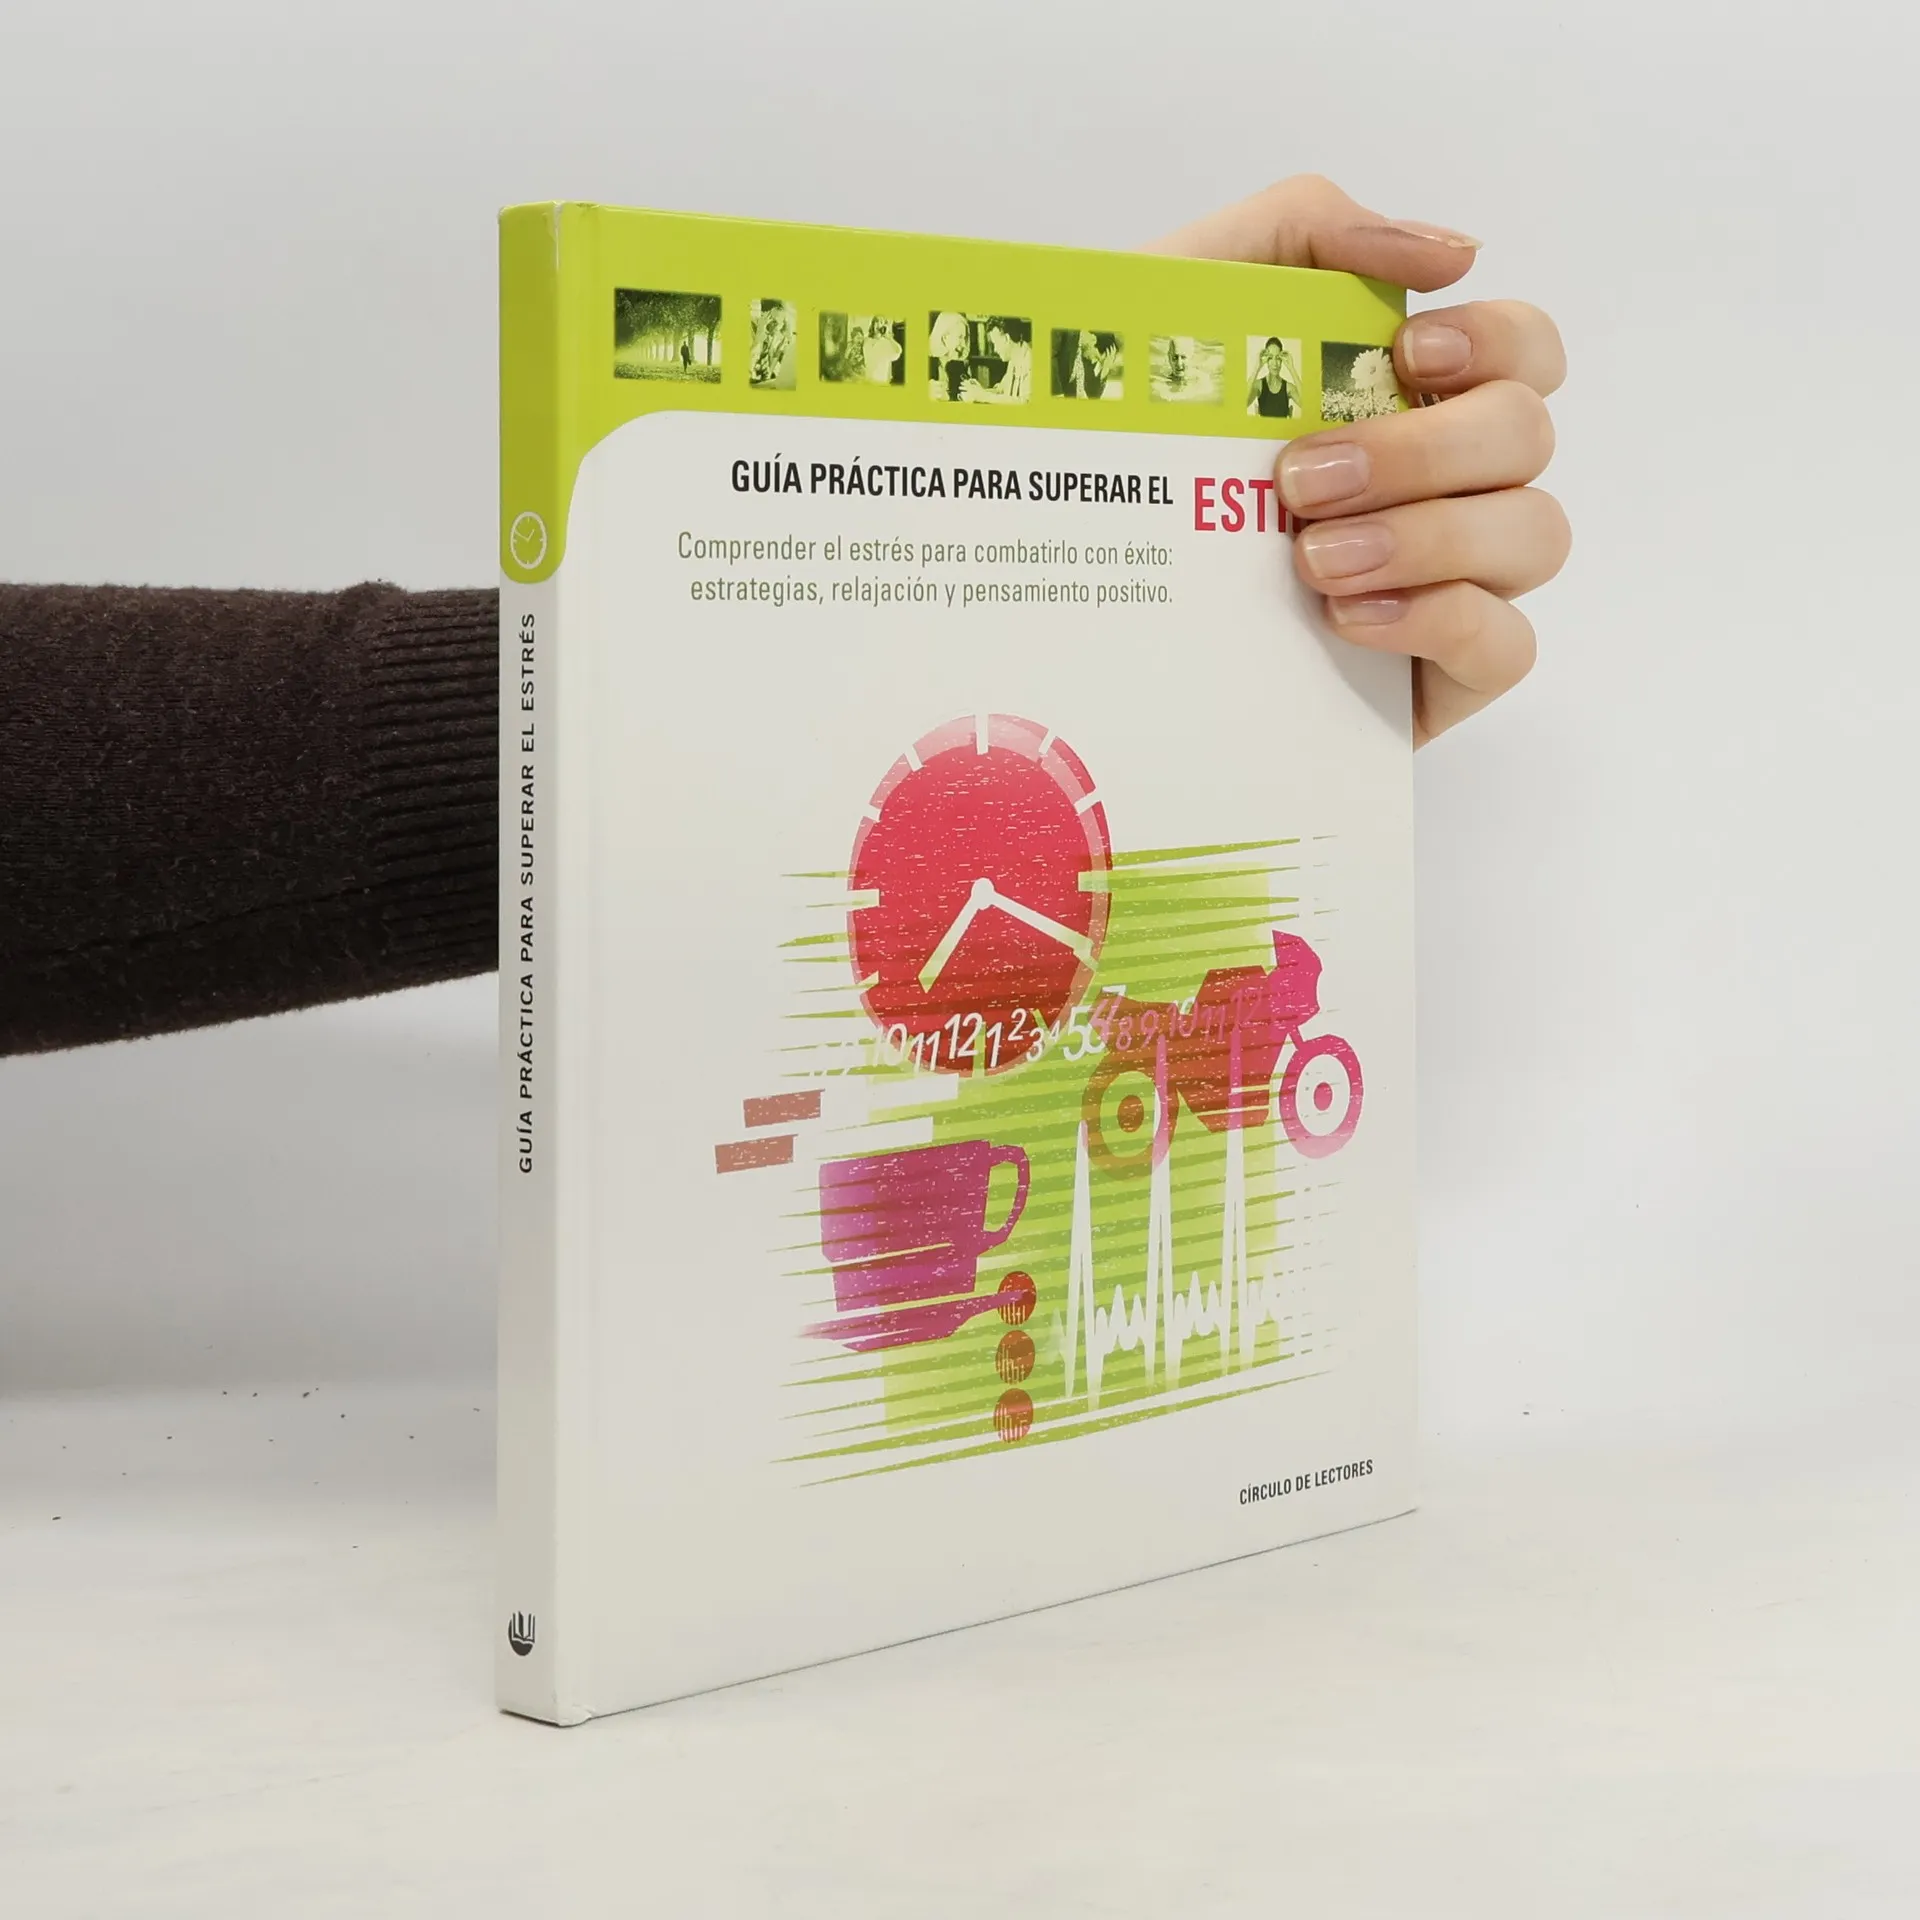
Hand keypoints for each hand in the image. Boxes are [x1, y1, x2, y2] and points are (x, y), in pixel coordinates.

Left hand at [1148, 176, 1568, 743]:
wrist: (1056, 574)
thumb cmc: (1128, 434)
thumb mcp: (1184, 298)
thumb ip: (1303, 227)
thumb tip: (1452, 252)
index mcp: (1410, 396)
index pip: (1524, 350)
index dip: (1495, 340)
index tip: (1406, 351)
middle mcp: (1449, 484)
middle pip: (1526, 437)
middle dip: (1426, 450)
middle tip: (1299, 480)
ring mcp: (1454, 582)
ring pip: (1535, 537)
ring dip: (1430, 537)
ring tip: (1309, 560)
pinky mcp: (1437, 678)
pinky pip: (1507, 646)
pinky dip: (1441, 620)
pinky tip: (1345, 618)